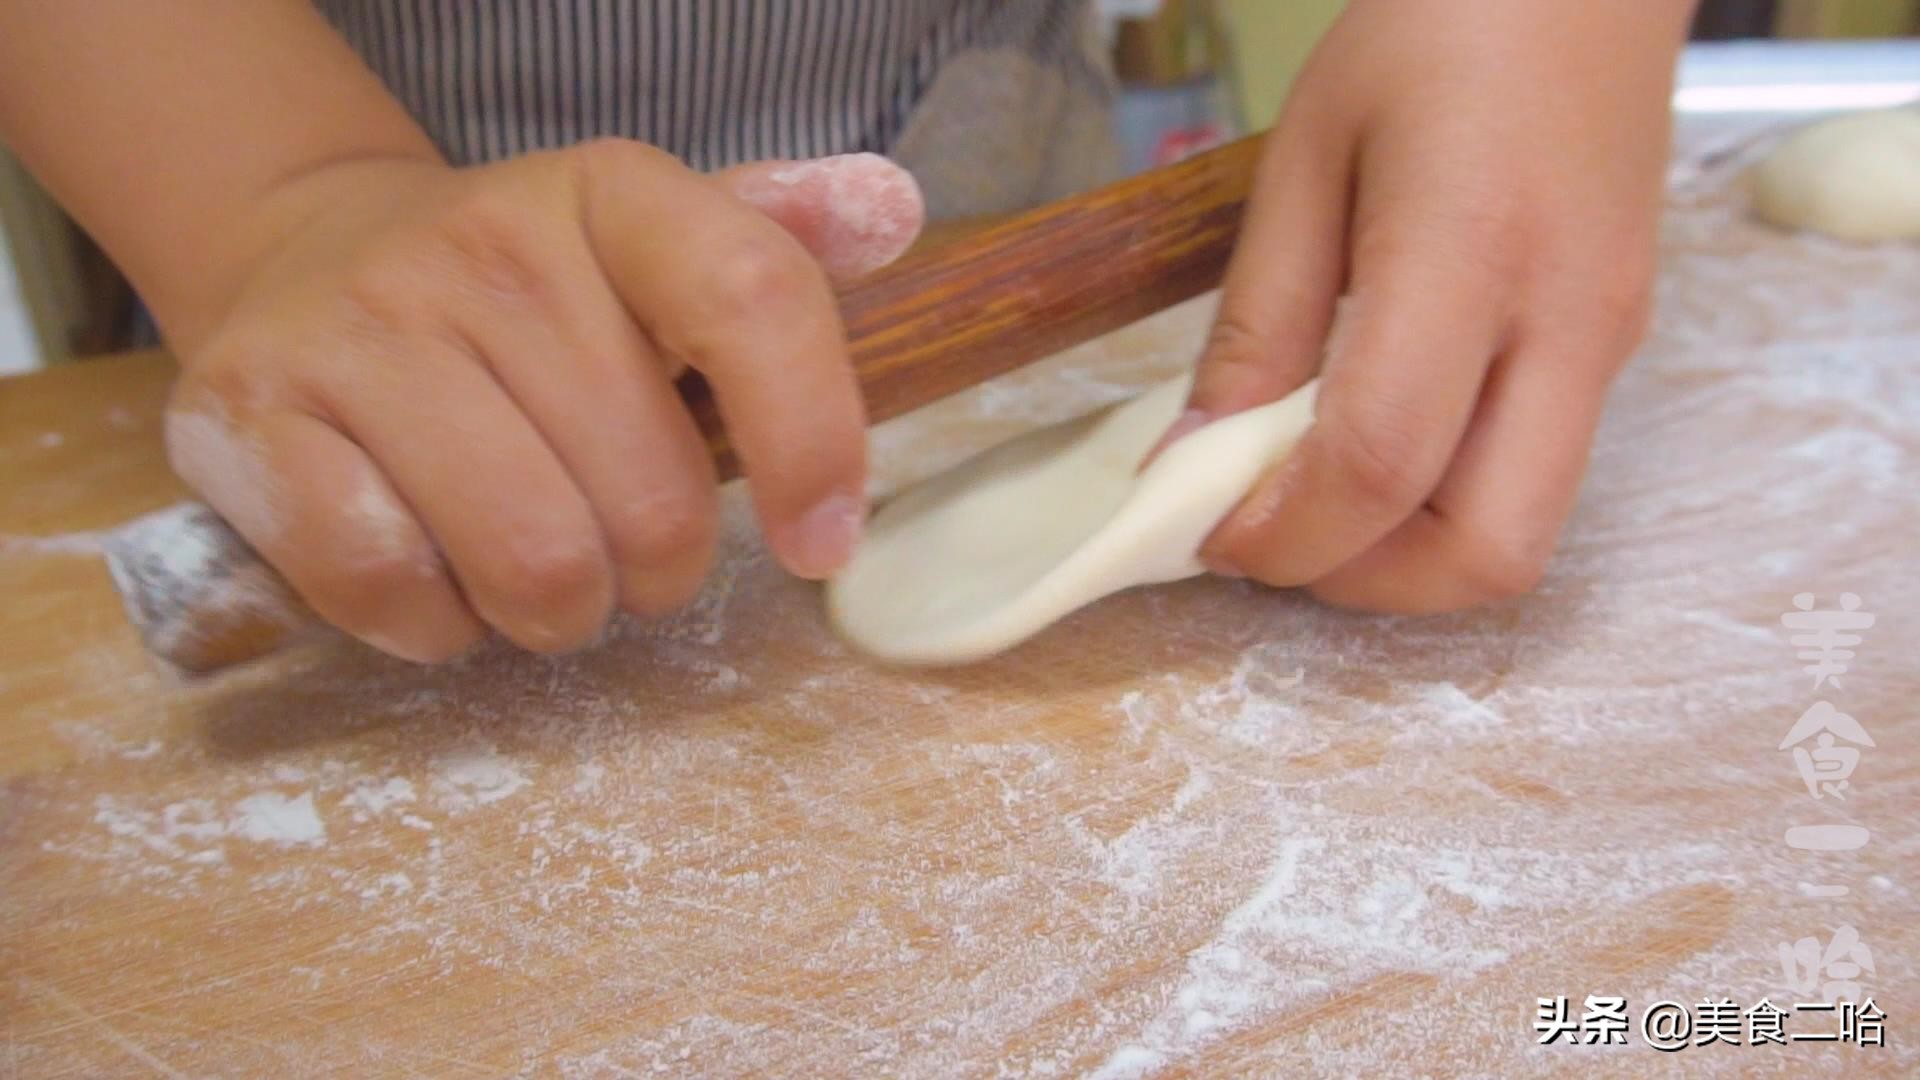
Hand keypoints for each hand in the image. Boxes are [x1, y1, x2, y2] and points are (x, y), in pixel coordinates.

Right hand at [164, 145, 922, 660]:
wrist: (306, 262)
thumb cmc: (525, 299)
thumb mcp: (651, 247)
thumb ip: (772, 250)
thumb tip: (892, 214)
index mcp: (611, 196)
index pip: (751, 297)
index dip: (812, 440)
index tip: (822, 544)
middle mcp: (485, 243)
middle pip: (648, 496)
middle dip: (658, 569)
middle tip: (625, 547)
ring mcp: (358, 326)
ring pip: (531, 559)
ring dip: (557, 610)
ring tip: (540, 567)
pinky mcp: (253, 414)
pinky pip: (392, 585)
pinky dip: (437, 623)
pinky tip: (440, 577)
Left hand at [1177, 0, 1690, 611]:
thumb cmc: (1432, 33)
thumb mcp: (1304, 160)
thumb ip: (1253, 326)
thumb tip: (1189, 467)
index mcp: (1471, 256)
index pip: (1378, 463)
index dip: (1282, 531)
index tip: (1207, 529)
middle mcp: (1566, 325)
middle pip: (1487, 552)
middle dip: (1363, 583)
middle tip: (1274, 535)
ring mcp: (1611, 347)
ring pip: (1522, 536)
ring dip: (1406, 559)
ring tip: (1318, 497)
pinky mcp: (1620, 350)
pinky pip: (1536, 481)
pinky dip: (1446, 507)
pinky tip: (1381, 448)